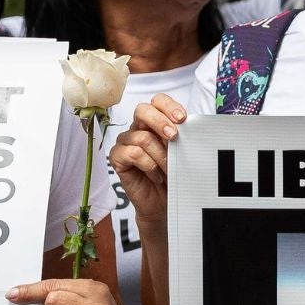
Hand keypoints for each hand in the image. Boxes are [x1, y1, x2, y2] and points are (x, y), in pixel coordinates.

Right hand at [109, 92, 185, 240]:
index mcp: (155, 122)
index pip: (157, 101)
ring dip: (160, 155)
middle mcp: (138, 128)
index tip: (183, 118)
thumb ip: (181, 136)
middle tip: (174, 136)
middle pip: (142, 110)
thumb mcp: (181, 152)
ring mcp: (125, 142)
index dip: (169, 106)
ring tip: (168, 169)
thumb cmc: (173, 176)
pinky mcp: (117, 157)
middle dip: (160, 121)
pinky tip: (156, 176)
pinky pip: (133, 153)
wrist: (164, 203)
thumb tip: (188, 125)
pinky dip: (149, 165)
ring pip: (142, 137)